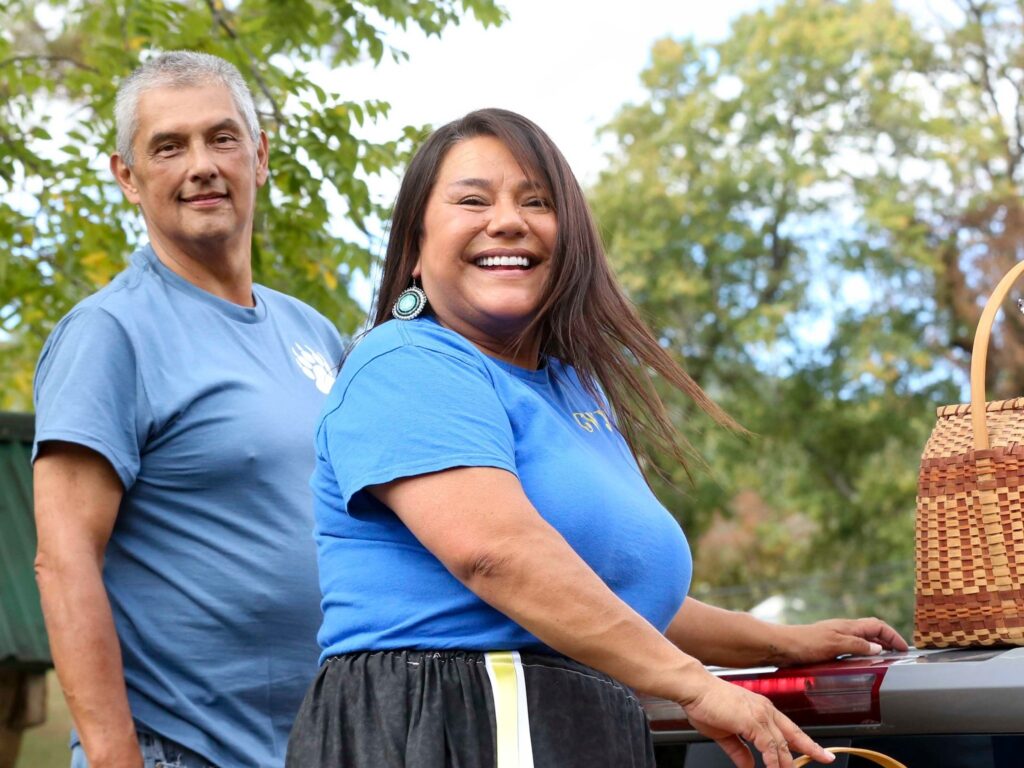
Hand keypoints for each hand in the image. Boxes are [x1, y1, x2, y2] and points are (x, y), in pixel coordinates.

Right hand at [682, 673, 834, 767]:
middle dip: (810, 751)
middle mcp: (766, 710)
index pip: (789, 730)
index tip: (820, 753)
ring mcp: (761, 715)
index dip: (806, 743)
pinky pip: (769, 747)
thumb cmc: (705, 703)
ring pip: (782, 745)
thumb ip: (739, 750)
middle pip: (794, 736)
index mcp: (762, 710)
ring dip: (786, 764)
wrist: (694, 688)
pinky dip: (772, 761)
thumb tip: (748, 765)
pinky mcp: (753, 721)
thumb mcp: (725, 733)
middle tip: (825, 759)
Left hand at [777, 618, 908, 665]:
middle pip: (871, 630)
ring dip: (875, 646)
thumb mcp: (834, 644)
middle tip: (898, 653)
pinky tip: (861, 662)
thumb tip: (878, 648)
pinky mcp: (827, 646)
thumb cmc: (805, 643)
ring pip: (862, 638)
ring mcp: (835, 637)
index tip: (903, 648)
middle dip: (887, 639)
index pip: (877, 625)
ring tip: (885, 658)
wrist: (781, 646)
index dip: (892, 635)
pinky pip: (851, 647)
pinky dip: (862, 652)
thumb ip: (856, 645)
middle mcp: (843, 629)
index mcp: (847, 626)